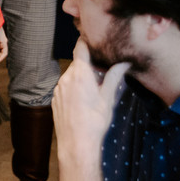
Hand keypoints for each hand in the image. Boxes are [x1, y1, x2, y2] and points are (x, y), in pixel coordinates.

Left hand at [52, 41, 129, 159]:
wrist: (76, 143)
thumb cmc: (94, 122)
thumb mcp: (108, 98)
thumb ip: (114, 77)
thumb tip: (124, 63)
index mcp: (80, 74)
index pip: (80, 47)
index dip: (86, 40)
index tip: (94, 37)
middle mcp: (66, 78)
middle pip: (78, 62)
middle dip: (89, 63)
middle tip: (103, 69)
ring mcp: (58, 88)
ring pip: (71, 75)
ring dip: (81, 76)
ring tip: (94, 87)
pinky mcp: (55, 98)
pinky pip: (65, 86)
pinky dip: (73, 87)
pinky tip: (82, 99)